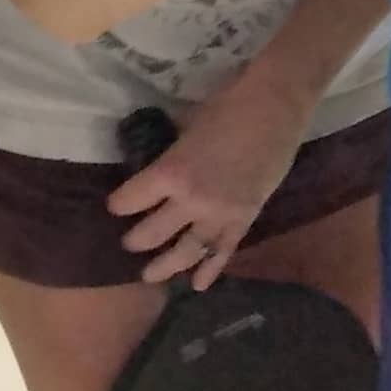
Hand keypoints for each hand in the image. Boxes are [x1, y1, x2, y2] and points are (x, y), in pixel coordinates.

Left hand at [109, 77, 310, 288]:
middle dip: (136, 240)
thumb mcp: (185, 125)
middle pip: (153, 233)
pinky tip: (198, 285)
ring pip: (187, 251)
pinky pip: (224, 252)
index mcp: (171, 171)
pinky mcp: (245, 219)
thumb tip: (154, 158)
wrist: (275, 107)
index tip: (115, 206)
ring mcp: (220, 214)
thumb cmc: (227, 105)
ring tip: (149, 275)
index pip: (130, 200)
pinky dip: (210, 270)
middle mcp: (191, 200)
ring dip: (166, 266)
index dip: (119, 204)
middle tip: (130, 243)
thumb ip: (170, 152)